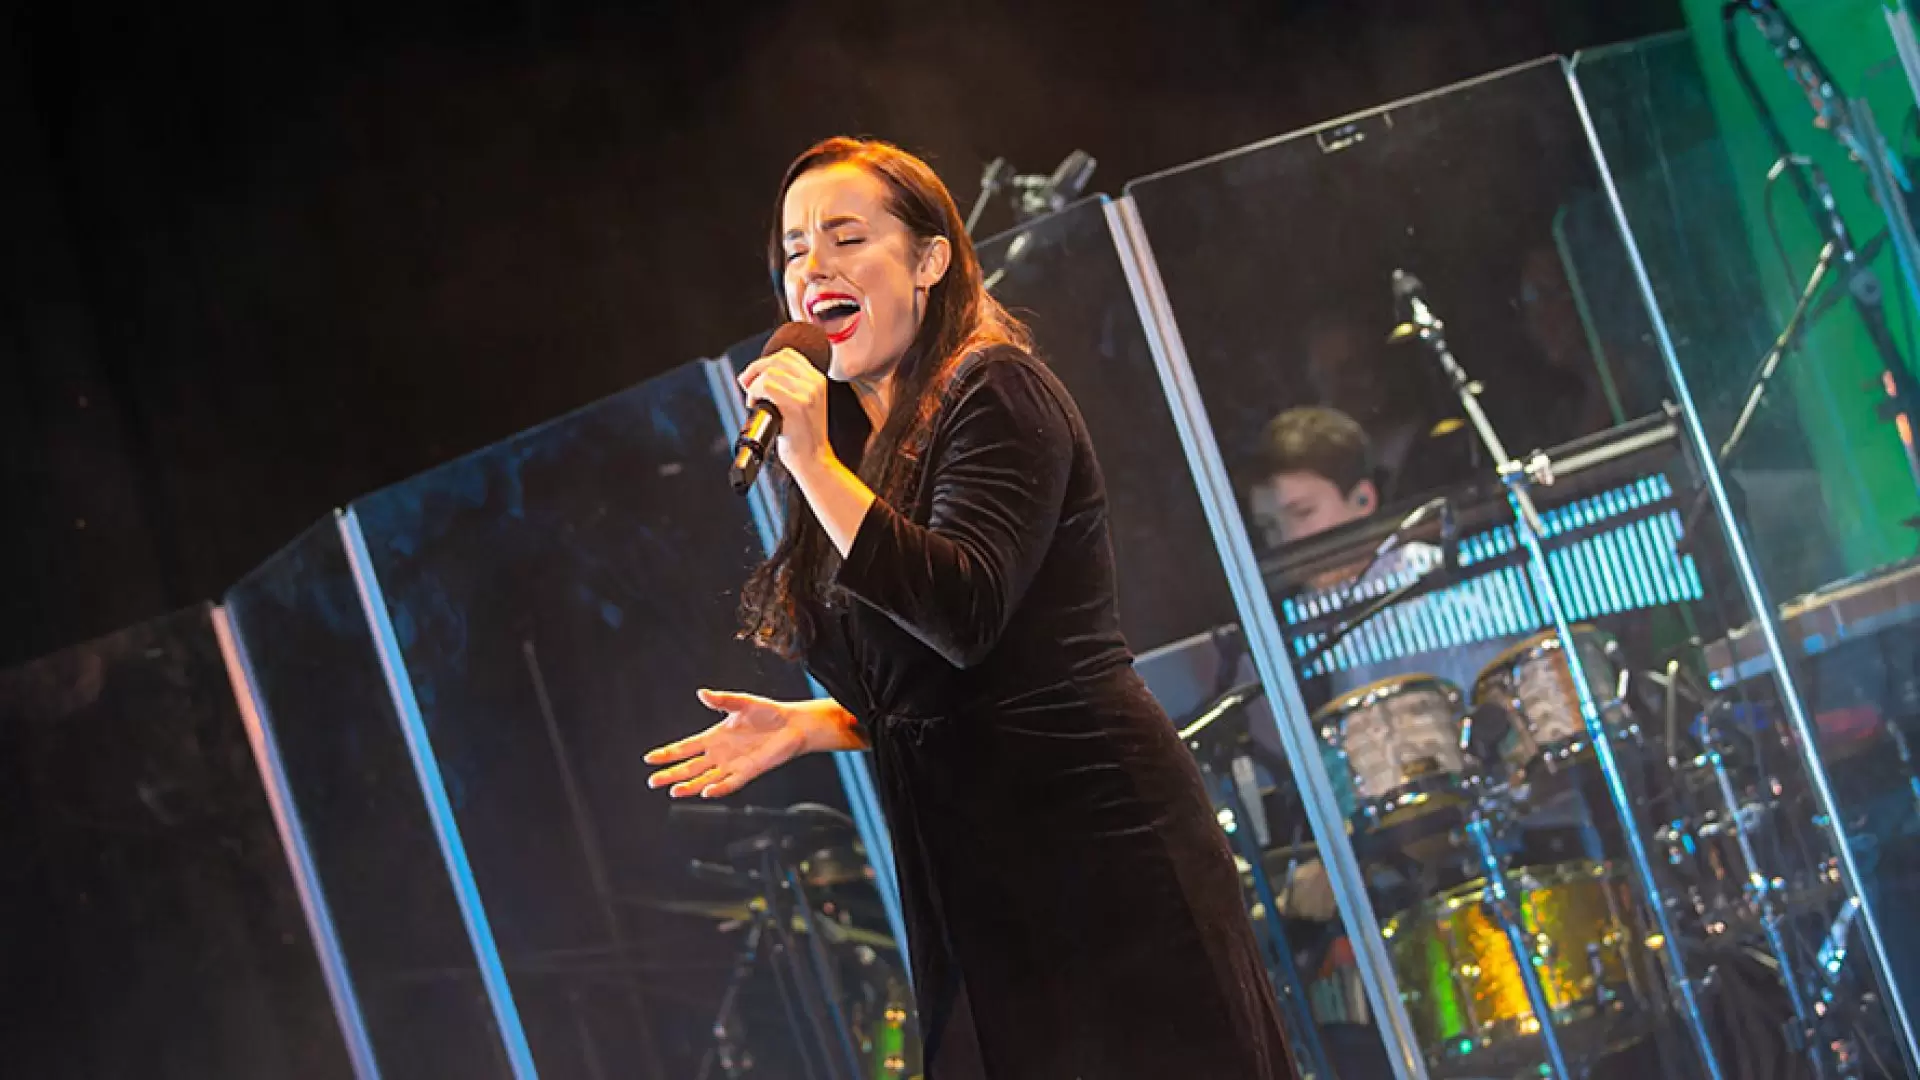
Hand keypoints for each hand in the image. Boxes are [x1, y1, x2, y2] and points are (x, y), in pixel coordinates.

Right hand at [644, 690, 823, 797]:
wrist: (793, 725)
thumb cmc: (768, 713)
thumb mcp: (742, 703)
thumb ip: (722, 700)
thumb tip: (702, 693)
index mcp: (714, 737)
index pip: (685, 748)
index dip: (668, 753)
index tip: (650, 758)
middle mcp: (720, 754)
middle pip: (689, 767)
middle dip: (671, 774)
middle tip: (653, 781)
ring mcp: (732, 765)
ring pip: (705, 779)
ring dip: (690, 786)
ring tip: (674, 791)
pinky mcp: (748, 772)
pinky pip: (730, 784)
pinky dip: (718, 788)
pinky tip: (707, 792)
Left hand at [738, 347, 830, 470]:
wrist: (814, 460)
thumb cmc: (802, 438)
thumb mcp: (802, 405)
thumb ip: (786, 387)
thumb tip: (755, 376)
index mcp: (817, 380)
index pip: (788, 355)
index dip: (765, 361)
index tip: (753, 376)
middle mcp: (814, 383)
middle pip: (777, 359)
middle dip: (755, 370)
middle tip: (746, 385)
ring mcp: (808, 393)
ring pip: (770, 372)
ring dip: (754, 385)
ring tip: (754, 401)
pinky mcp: (797, 404)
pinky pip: (768, 386)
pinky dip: (755, 393)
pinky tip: (755, 406)